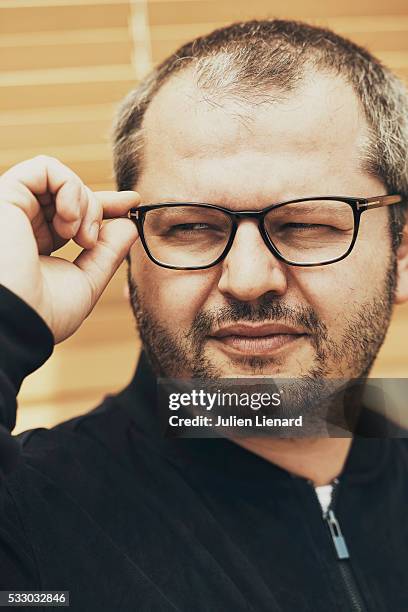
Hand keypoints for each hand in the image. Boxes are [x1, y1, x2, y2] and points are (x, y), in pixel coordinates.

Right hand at [0, 156, 139, 342]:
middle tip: (90, 241)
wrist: (16, 322)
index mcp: (38, 245)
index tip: (133, 203)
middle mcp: (23, 224)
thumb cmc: (44, 313)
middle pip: (71, 193)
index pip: (74, 213)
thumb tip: (128, 224)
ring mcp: (14, 208)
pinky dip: (68, 188)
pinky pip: (45, 168)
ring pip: (60, 178)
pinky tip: (69, 220)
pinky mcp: (5, 195)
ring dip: (83, 203)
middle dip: (96, 208)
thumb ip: (107, 252)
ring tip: (78, 235)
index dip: (104, 205)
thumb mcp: (87, 282)